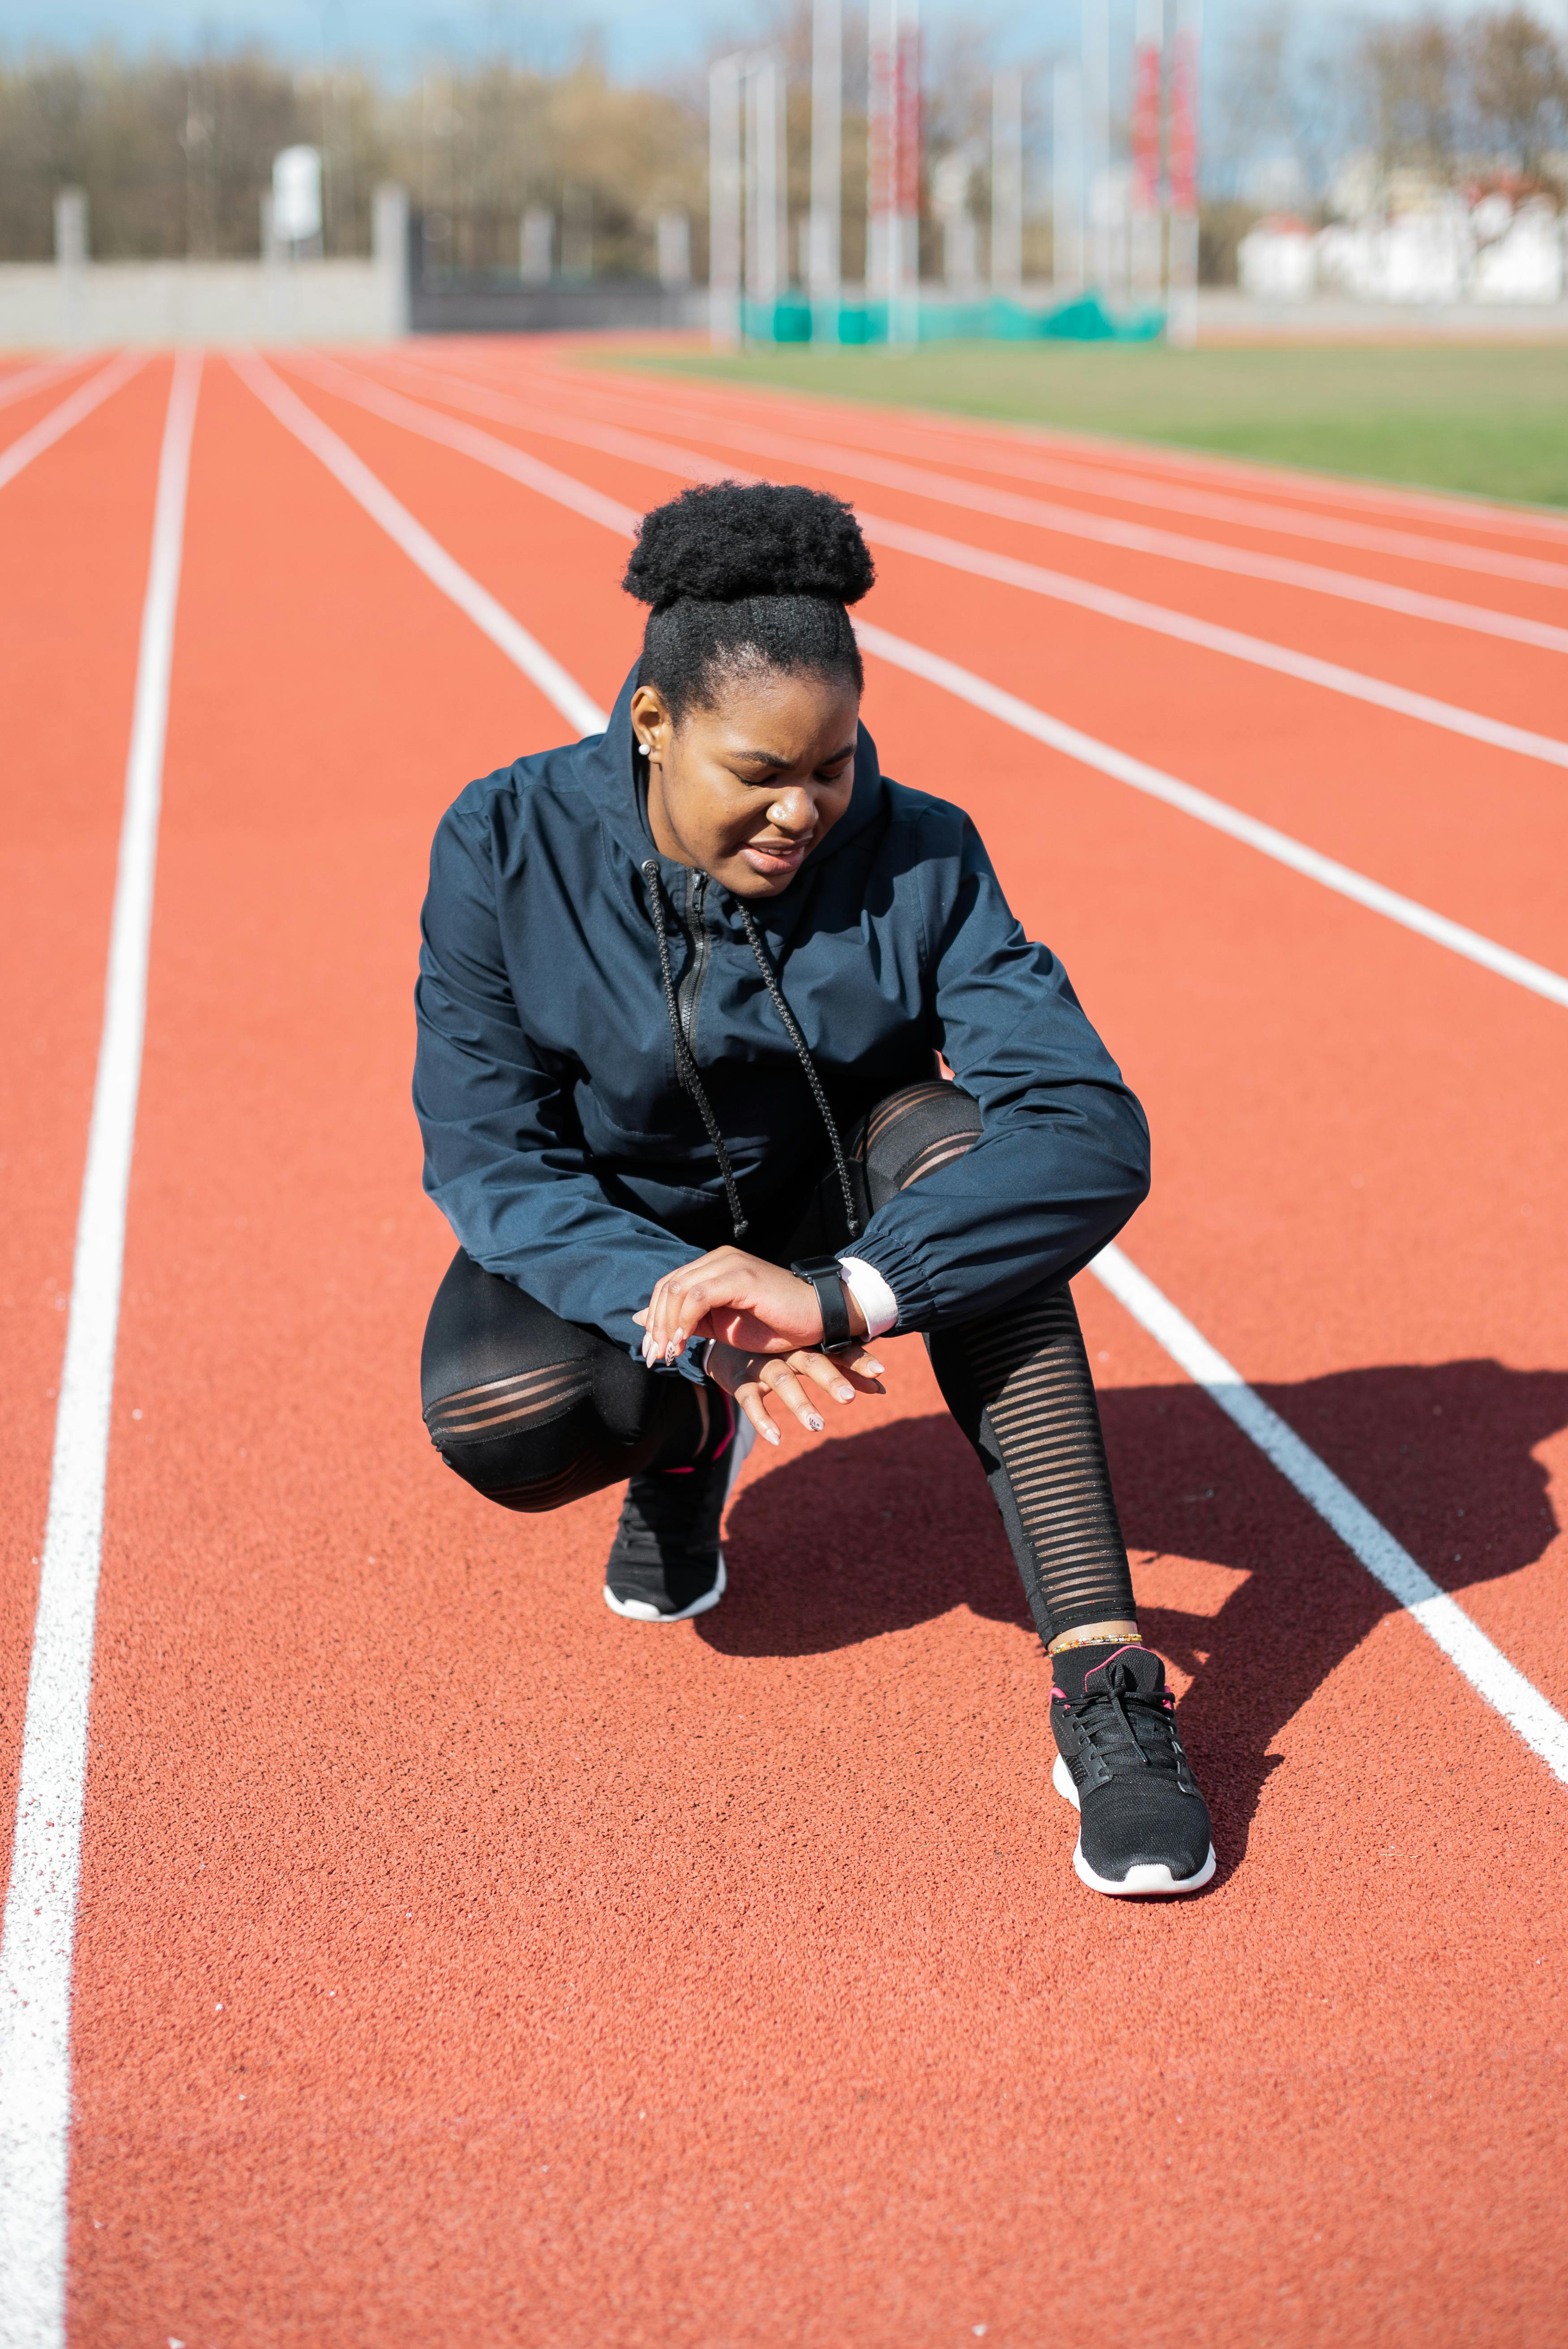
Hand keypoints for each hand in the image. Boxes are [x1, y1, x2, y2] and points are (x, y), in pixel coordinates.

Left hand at [633, 1246, 868, 1364]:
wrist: (819, 1317)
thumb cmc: (776, 1323)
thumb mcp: (723, 1325)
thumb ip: (687, 1321)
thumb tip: (640, 1319)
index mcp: (714, 1266)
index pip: (668, 1286)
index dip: (654, 1319)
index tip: (652, 1353)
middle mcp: (719, 1259)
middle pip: (668, 1287)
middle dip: (655, 1325)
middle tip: (654, 1357)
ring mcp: (730, 1264)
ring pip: (679, 1290)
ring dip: (666, 1326)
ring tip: (667, 1354)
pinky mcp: (742, 1276)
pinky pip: (698, 1296)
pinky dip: (684, 1321)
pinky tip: (682, 1343)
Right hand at [707, 1338, 885, 1447]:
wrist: (727, 1333)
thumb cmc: (779, 1347)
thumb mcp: (812, 1354)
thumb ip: (845, 1370)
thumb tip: (881, 1390)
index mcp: (808, 1340)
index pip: (837, 1349)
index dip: (858, 1360)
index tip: (879, 1373)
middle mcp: (787, 1347)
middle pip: (812, 1361)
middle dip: (831, 1379)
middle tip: (849, 1398)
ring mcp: (762, 1362)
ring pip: (783, 1381)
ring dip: (800, 1404)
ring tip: (818, 1426)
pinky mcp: (740, 1378)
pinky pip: (750, 1400)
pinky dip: (762, 1419)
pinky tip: (777, 1439)